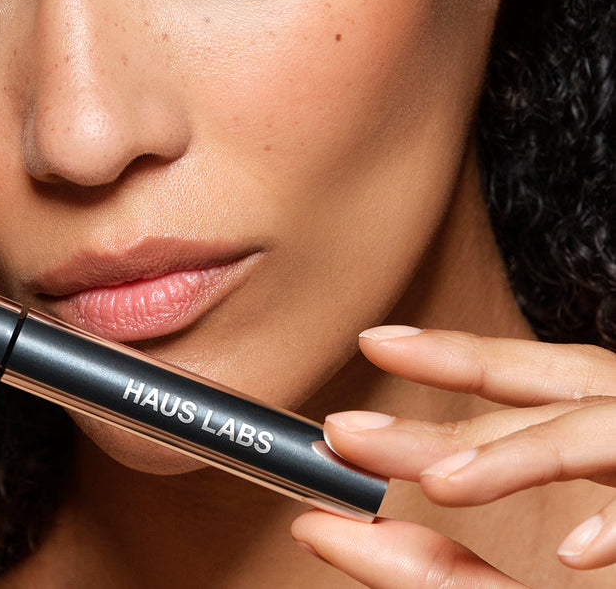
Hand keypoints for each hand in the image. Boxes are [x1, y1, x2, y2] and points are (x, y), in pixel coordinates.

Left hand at [292, 327, 615, 585]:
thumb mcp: (555, 560)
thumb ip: (447, 568)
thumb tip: (322, 532)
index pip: (536, 377)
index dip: (457, 354)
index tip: (376, 343)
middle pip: (550, 404)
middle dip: (451, 419)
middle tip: (352, 434)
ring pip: (602, 431)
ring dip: (522, 457)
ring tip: (441, 483)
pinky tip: (580, 553)